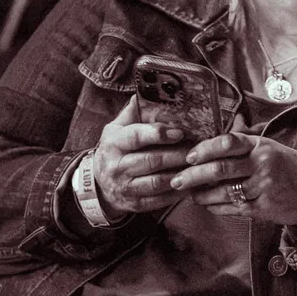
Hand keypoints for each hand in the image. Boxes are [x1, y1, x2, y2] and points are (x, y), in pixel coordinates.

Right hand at [92, 96, 191, 217]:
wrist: (97, 185)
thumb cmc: (115, 150)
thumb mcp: (116, 128)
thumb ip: (132, 112)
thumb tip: (144, 91)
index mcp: (114, 143)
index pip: (136, 137)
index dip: (159, 134)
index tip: (180, 132)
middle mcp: (117, 166)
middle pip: (152, 161)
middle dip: (178, 155)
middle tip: (199, 149)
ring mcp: (125, 187)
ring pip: (157, 182)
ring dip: (181, 175)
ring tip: (200, 166)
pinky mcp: (134, 204)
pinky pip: (159, 201)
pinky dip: (177, 194)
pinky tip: (192, 185)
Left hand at [170, 123, 296, 235]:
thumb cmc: (289, 167)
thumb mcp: (270, 148)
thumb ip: (243, 147)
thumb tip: (208, 146)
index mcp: (262, 146)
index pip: (227, 142)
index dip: (205, 149)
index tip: (189, 156)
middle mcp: (263, 164)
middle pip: (220, 169)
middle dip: (193, 176)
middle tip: (176, 180)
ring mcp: (264, 187)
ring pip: (224, 192)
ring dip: (202, 195)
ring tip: (190, 194)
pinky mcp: (264, 208)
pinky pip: (234, 208)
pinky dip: (217, 207)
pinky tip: (208, 205)